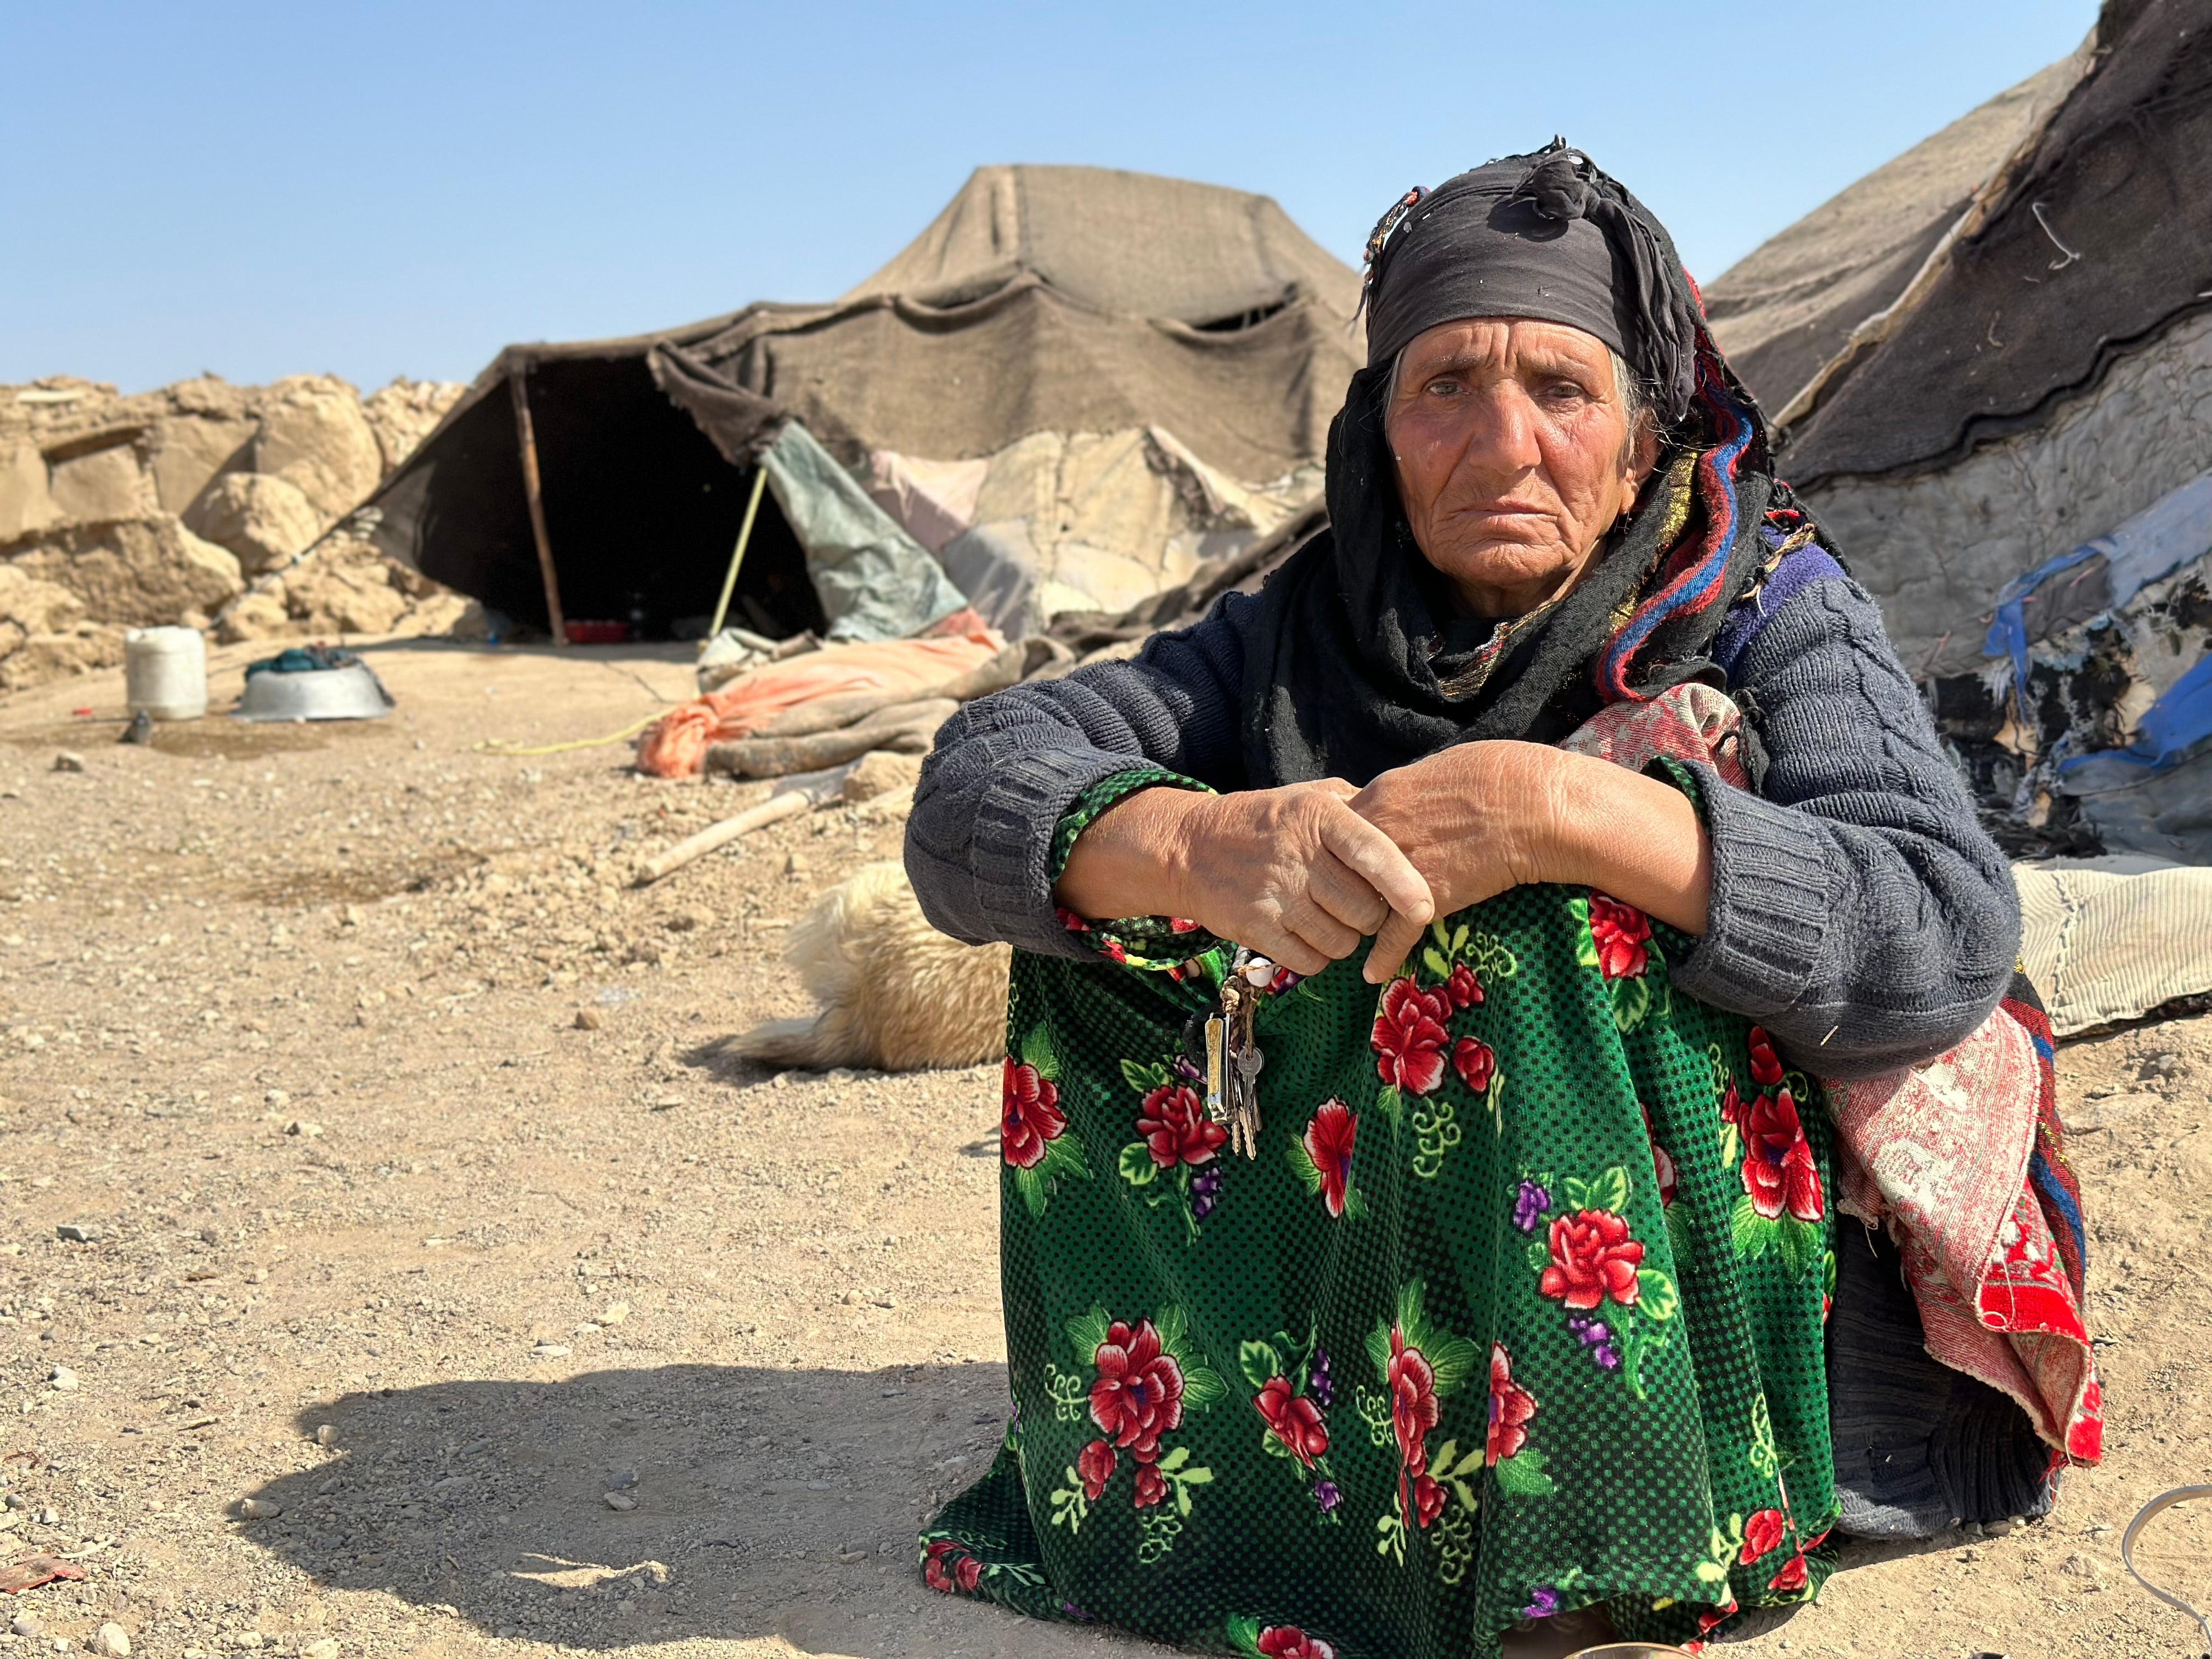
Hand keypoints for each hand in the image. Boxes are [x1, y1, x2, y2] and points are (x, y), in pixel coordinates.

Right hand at [1055, 781, 1433, 976]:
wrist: (1187, 848)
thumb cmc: (1263, 822)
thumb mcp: (1308, 797)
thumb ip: (1357, 809)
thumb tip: (1410, 829)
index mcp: (1318, 817)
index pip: (1374, 853)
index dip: (1405, 886)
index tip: (1424, 909)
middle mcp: (1297, 855)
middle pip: (1365, 910)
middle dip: (1372, 917)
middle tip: (1357, 906)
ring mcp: (1274, 895)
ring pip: (1342, 942)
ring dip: (1344, 939)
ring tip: (1326, 917)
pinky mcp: (1255, 928)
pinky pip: (1311, 962)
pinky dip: (1316, 956)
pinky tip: (1305, 935)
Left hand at [1350, 740, 1712, 981]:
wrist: (1541, 806)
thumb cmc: (1506, 773)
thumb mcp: (1445, 767)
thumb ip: (1416, 789)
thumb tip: (1415, 795)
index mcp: (1385, 794)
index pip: (1342, 826)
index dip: (1344, 847)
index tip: (1347, 861)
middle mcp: (1383, 831)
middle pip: (1340, 866)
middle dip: (1341, 885)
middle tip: (1341, 902)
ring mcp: (1403, 867)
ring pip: (1361, 901)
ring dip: (1356, 921)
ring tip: (1350, 938)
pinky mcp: (1429, 898)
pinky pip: (1394, 934)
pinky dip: (1383, 957)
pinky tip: (1373, 973)